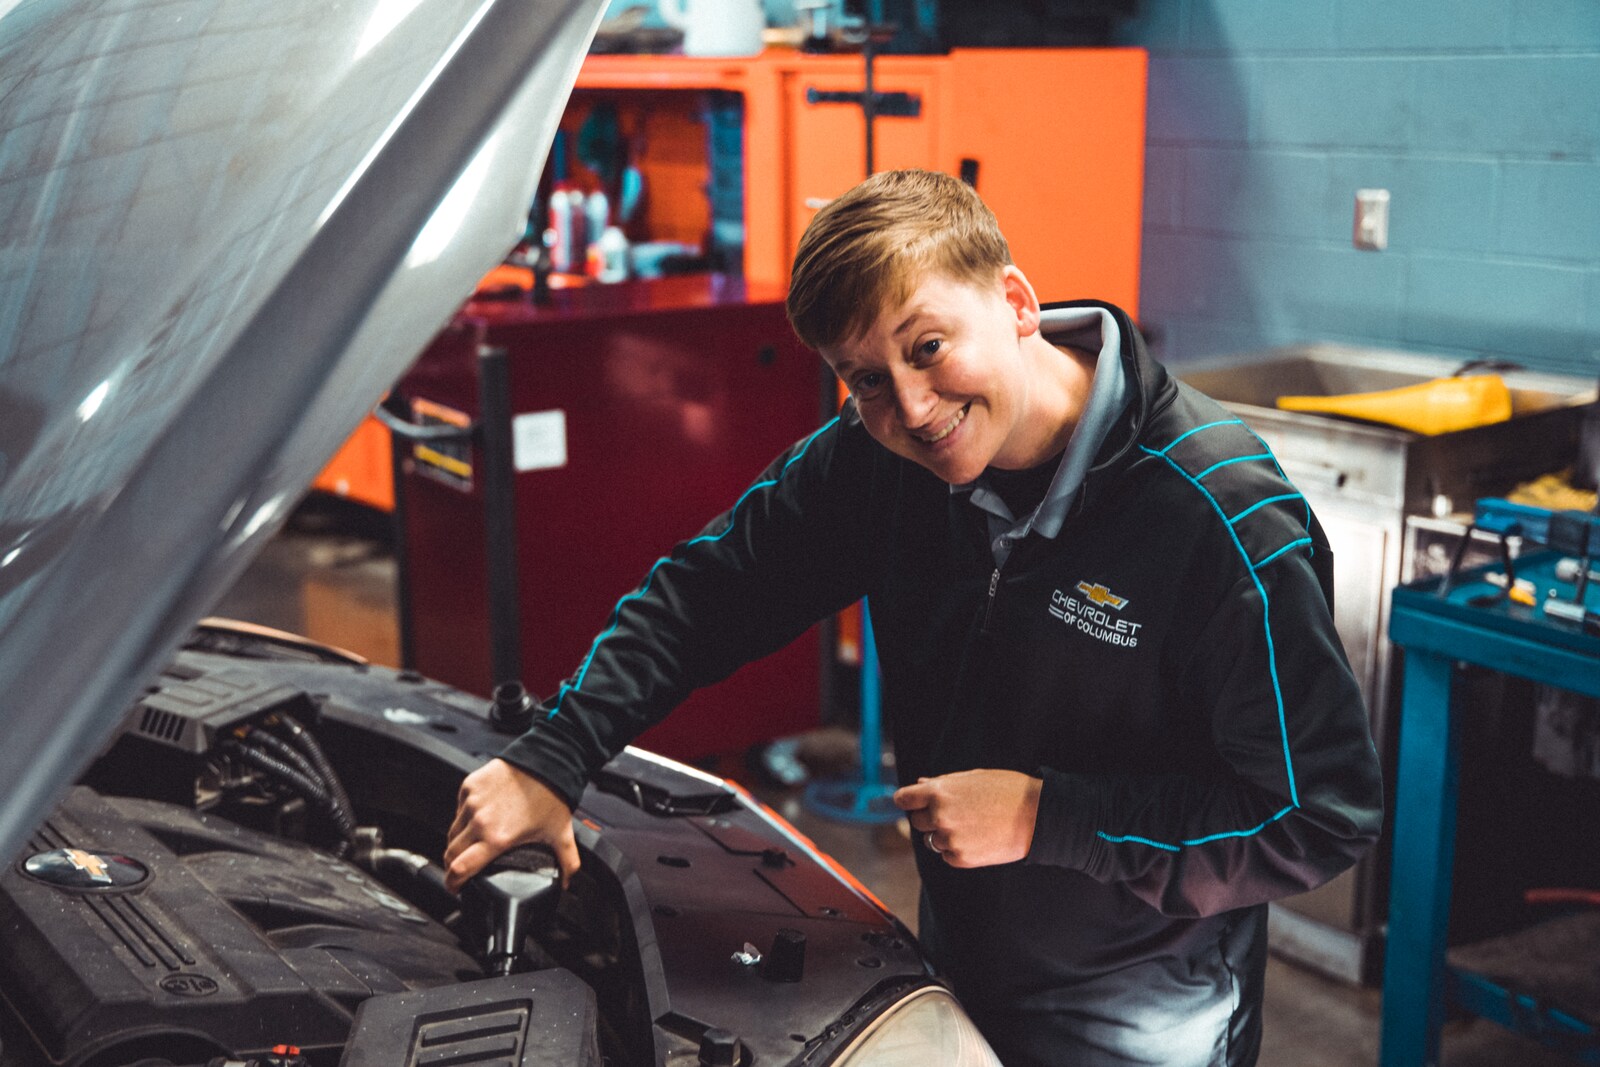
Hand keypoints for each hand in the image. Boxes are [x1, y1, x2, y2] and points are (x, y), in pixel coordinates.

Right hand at [444, 758, 580, 892]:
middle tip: (461, 870)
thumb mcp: (561, 835)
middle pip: (450, 853)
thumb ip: (567, 864)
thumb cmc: (551, 795)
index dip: (453, 883)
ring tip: (470, 846)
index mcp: (497, 838)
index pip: (459, 869)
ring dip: (458, 843)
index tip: (455, 888)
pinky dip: (464, 818)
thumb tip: (566, 882)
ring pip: (453, 831)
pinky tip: (477, 820)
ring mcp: (471, 802)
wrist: (546, 761)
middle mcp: (479, 821)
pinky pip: (459, 809)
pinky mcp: (469, 786)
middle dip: (453, 866)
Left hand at [893, 769, 1042, 867]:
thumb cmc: (1007, 790)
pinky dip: (957, 849)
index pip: (903, 798)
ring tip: (972, 826)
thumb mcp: (973, 777)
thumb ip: (942, 783)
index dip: (908, 800)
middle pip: (916, 822)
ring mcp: (950, 839)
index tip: (913, 802)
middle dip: (929, 817)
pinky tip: (977, 838)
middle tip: (955, 813)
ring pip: (932, 840)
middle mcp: (940, 816)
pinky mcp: (962, 858)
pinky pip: (947, 856)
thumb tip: (920, 784)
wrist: (1037, 815)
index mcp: (939, 792)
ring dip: (944, 835)